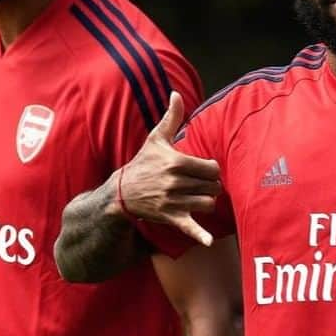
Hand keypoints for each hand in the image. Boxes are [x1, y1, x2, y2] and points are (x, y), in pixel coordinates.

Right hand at [118, 90, 221, 245]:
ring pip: (208, 203)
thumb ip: (171, 117)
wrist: (122, 192)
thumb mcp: (155, 139)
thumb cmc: (143, 163)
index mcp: (176, 162)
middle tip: (200, 184)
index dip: (211, 170)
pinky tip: (209, 241)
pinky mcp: (171, 218)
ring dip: (206, 201)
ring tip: (198, 197)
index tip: (203, 170)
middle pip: (212, 186)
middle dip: (209, 185)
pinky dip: (199, 235)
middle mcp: (176, 182)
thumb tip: (176, 93)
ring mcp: (174, 201)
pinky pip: (190, 228)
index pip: (212, 168)